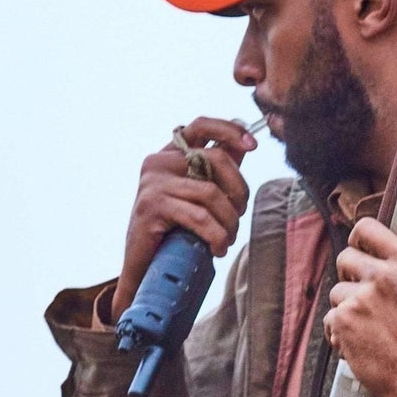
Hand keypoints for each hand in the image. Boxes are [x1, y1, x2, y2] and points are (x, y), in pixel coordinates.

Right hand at [113, 117, 257, 312]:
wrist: (143, 270)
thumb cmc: (171, 234)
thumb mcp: (196, 197)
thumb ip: (216, 171)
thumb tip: (243, 144)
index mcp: (168, 155)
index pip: (201, 126)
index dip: (230, 130)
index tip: (253, 145)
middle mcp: (158, 163)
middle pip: (216, 159)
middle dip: (239, 191)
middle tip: (238, 217)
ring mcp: (153, 184)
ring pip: (212, 193)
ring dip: (229, 221)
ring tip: (226, 240)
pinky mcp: (152, 207)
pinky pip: (199, 216)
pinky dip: (216, 235)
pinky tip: (217, 248)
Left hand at [325, 201, 396, 396]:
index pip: (366, 228)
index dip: (359, 239)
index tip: (362, 251)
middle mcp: (381, 276)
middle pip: (345, 258)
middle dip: (352, 276)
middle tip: (368, 297)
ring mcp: (359, 300)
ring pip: (337, 291)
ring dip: (348, 307)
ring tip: (370, 325)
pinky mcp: (343, 323)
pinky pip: (330, 318)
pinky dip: (340, 332)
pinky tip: (361, 340)